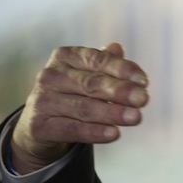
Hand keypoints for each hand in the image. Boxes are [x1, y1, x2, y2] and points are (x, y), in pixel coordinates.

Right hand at [9, 43, 148, 173]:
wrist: (40, 125)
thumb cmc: (73, 94)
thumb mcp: (89, 76)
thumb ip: (106, 65)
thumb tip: (118, 48)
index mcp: (65, 57)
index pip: (97, 60)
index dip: (121, 69)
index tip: (144, 81)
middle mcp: (51, 76)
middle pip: (91, 84)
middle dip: (120, 91)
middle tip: (143, 99)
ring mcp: (42, 101)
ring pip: (83, 107)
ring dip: (112, 113)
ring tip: (135, 117)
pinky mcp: (39, 126)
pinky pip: (72, 129)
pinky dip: (94, 132)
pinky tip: (114, 133)